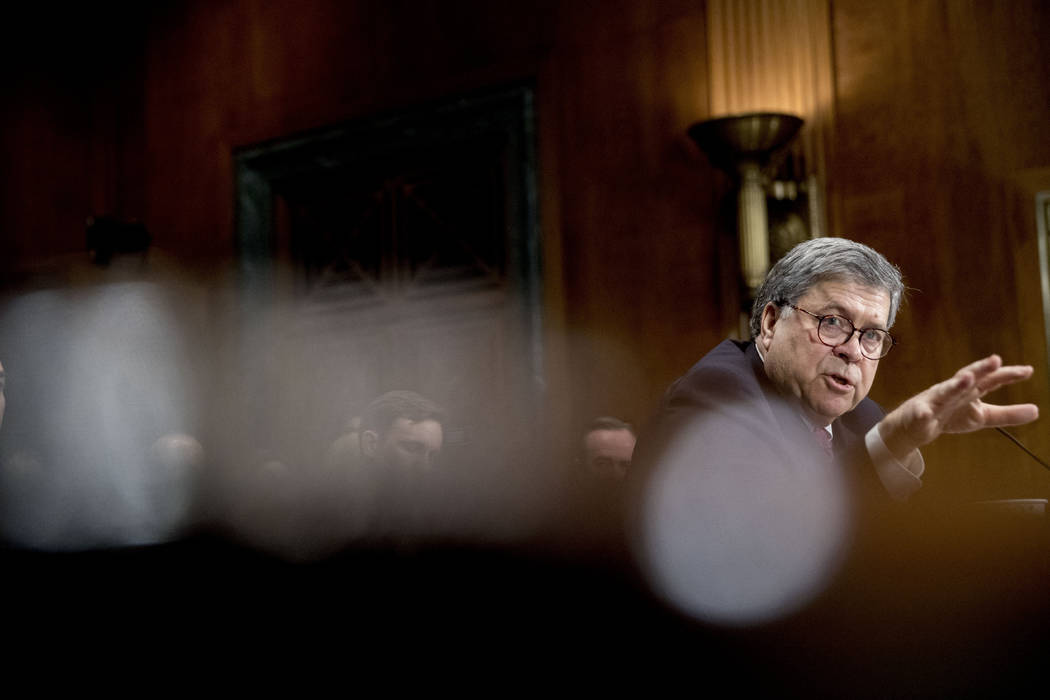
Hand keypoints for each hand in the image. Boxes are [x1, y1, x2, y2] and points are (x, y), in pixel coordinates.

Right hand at [877, 355, 1038, 459]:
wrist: (915, 426)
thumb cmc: (949, 416)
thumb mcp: (982, 416)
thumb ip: (1007, 414)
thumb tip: (1037, 411)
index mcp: (969, 390)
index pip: (990, 380)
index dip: (1007, 375)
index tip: (1028, 371)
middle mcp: (952, 390)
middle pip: (967, 377)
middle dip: (980, 369)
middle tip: (995, 360)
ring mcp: (934, 400)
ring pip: (945, 391)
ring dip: (955, 385)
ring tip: (967, 379)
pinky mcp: (919, 414)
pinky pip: (921, 414)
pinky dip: (922, 414)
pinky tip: (925, 414)